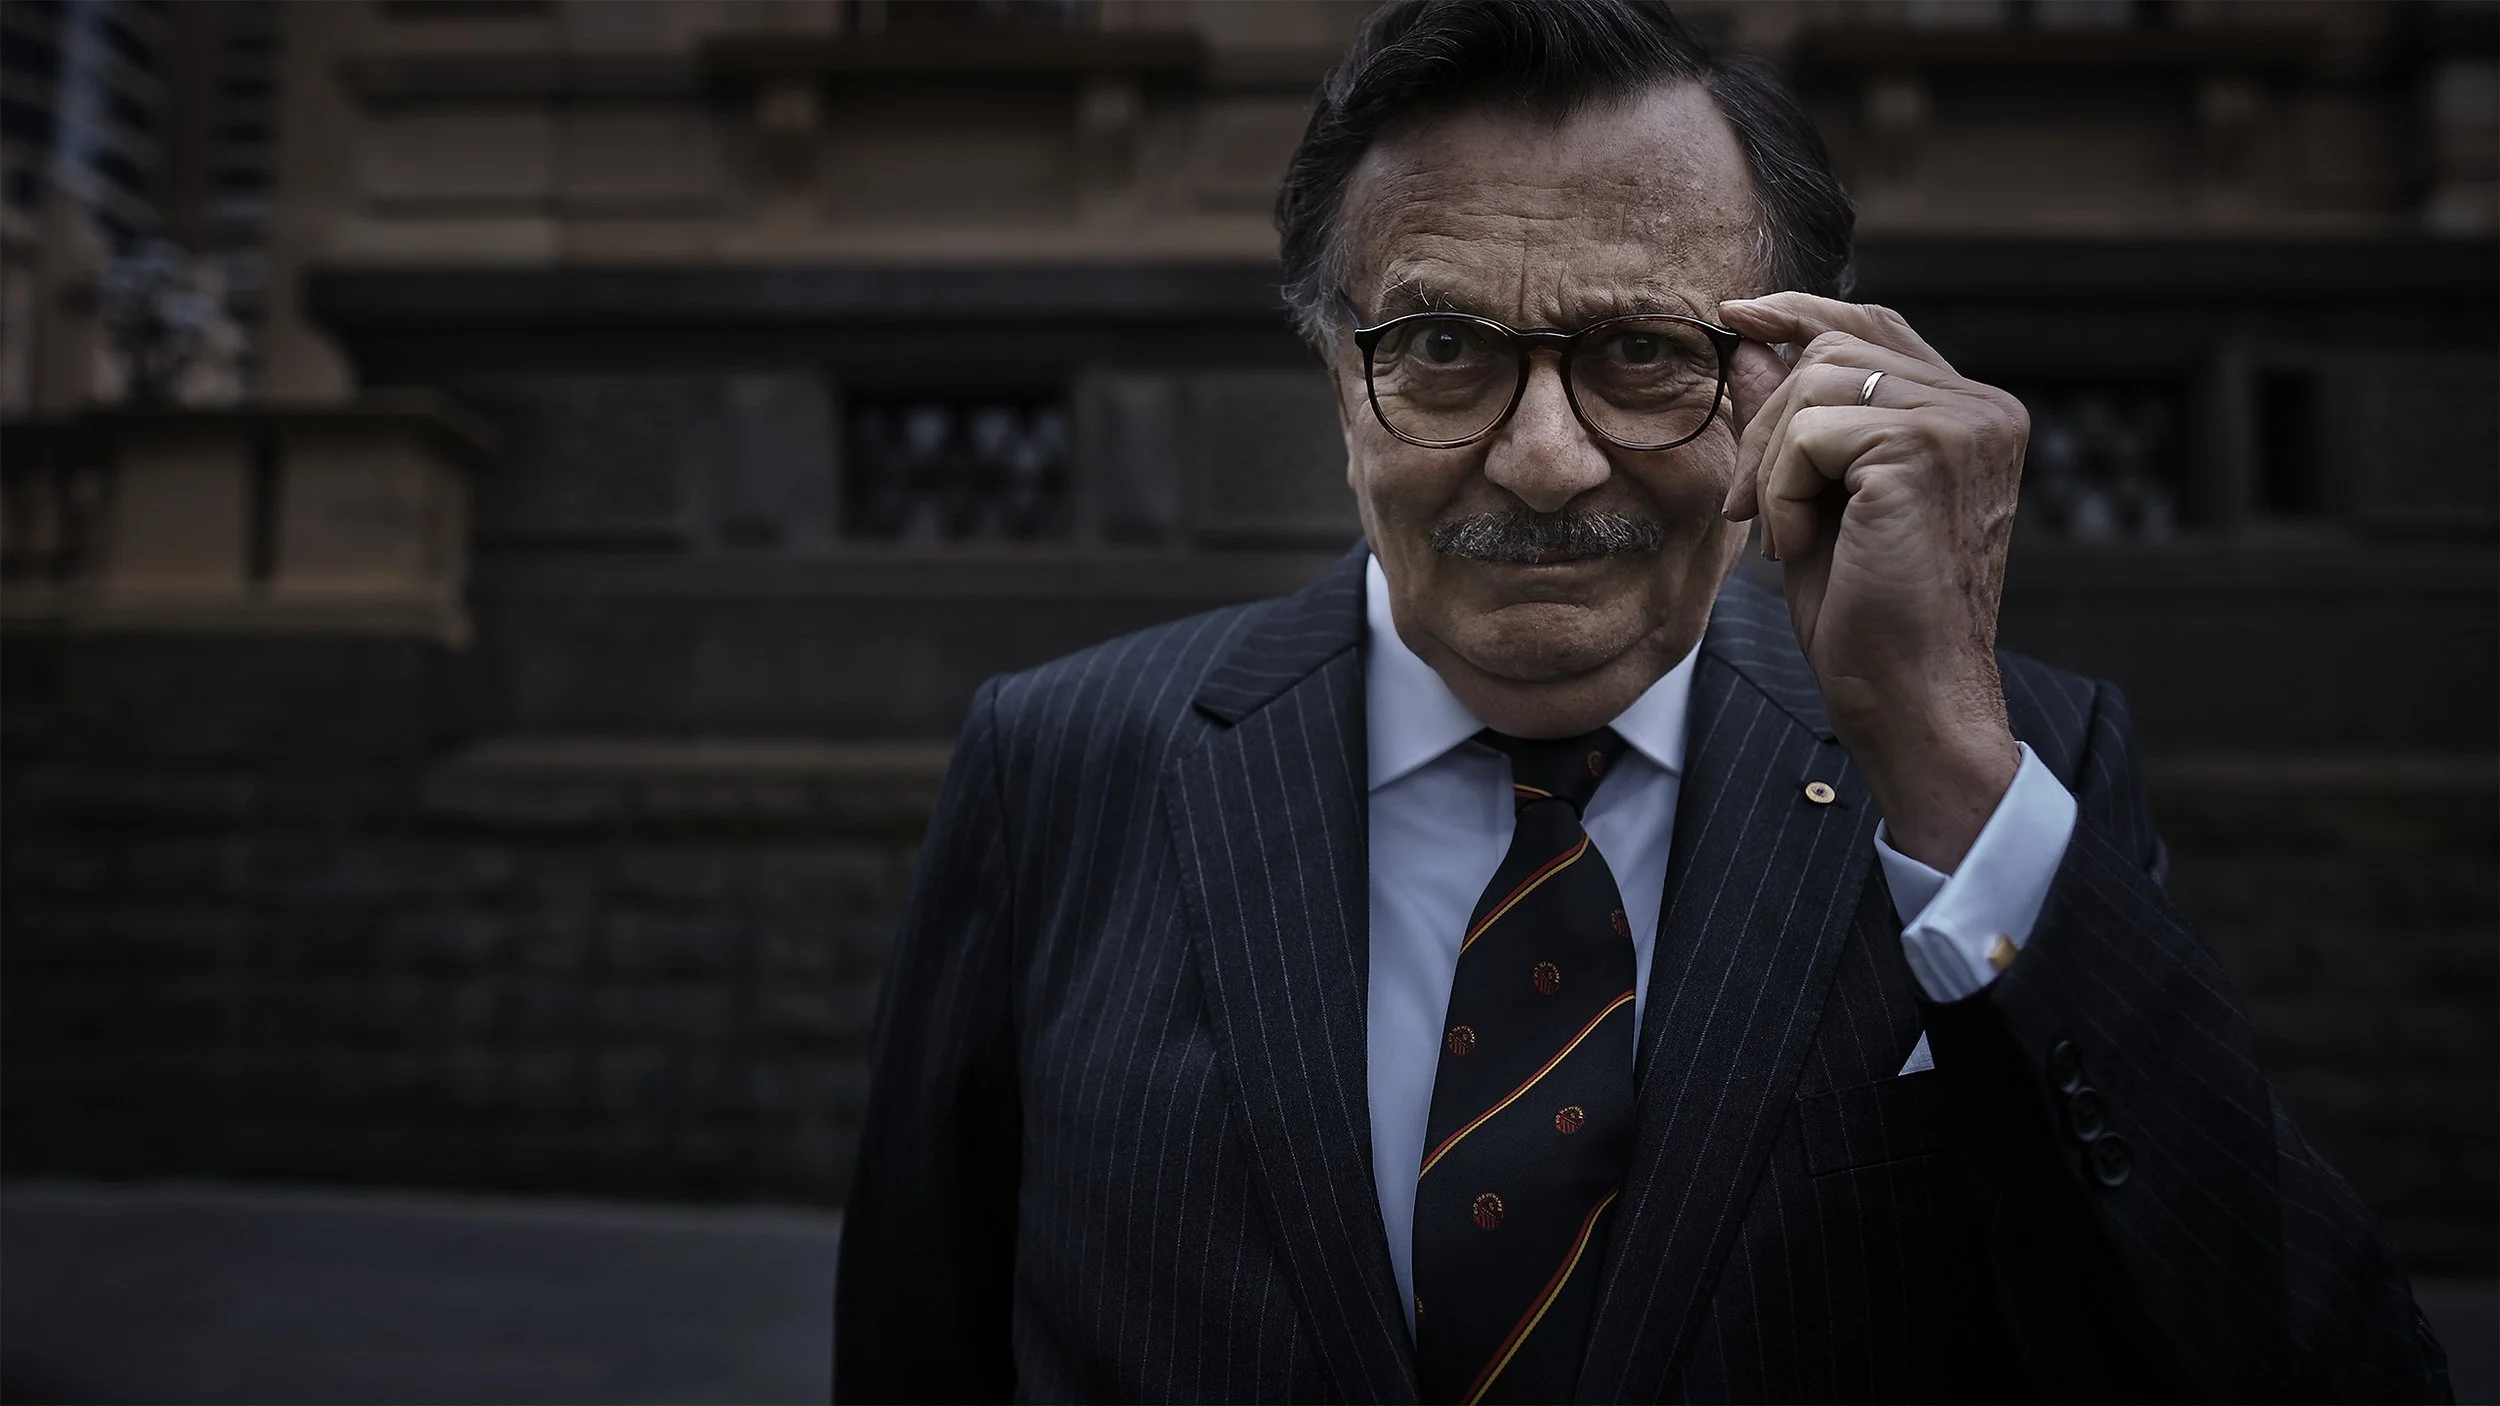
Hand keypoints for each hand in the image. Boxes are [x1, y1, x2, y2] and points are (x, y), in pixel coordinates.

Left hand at [1715, 293, 2027, 870]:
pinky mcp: (1929, 447)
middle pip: (1836, 348)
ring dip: (1769, 465)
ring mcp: (1965, 422)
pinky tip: (1792, 549)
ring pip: (1817, 381)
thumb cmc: (1868, 619)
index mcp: (1971, 417)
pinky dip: (1779, 491)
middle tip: (1744, 510)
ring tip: (1778, 539)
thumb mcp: (1813, 502)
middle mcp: (1984, 407)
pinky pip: (1810, 431)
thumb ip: (1792, 420)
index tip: (1736, 317)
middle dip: (1766, 422)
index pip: (1877, 327)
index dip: (1803, 313)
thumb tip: (1753, 340)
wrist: (1910, 699)